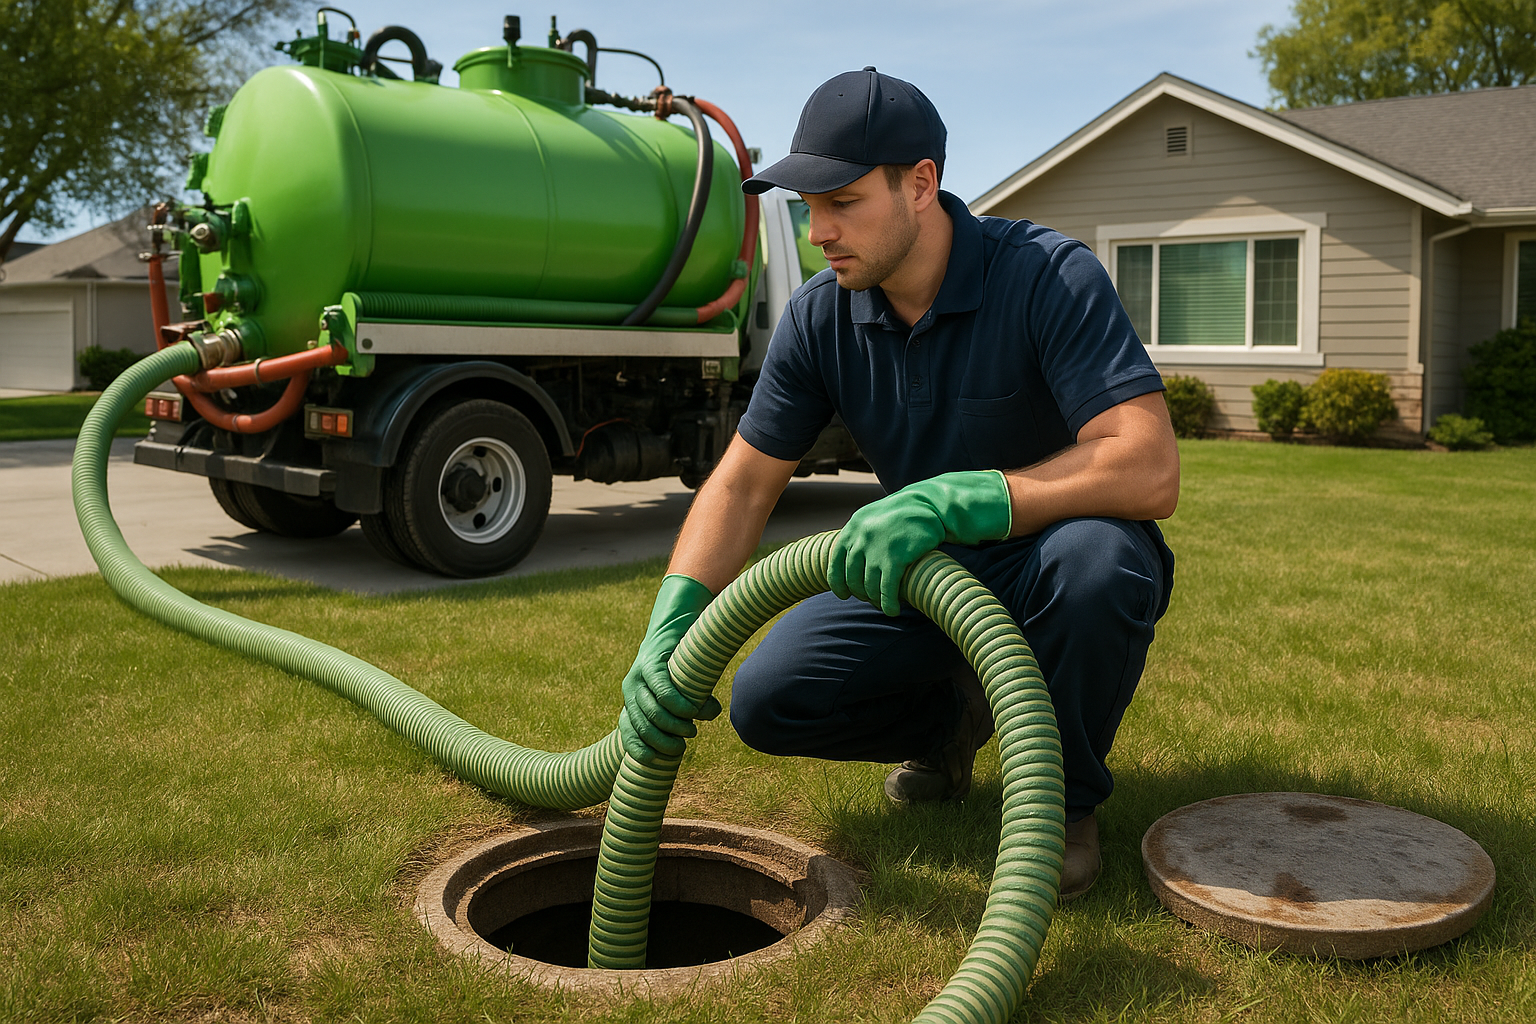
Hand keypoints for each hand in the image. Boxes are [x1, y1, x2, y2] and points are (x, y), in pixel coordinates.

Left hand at [619, 574, 718, 760]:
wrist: (680, 619)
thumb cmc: (685, 660)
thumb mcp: (685, 688)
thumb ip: (692, 706)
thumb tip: (709, 716)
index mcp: (633, 699)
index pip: (628, 732)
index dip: (640, 750)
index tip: (658, 761)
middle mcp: (630, 689)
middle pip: (641, 726)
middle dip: (662, 742)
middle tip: (683, 745)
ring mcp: (637, 675)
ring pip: (650, 712)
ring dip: (673, 726)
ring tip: (691, 728)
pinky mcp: (650, 662)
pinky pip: (661, 690)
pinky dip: (677, 705)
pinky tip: (692, 711)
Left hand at [828, 470, 1011, 615]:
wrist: (930, 505)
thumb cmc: (902, 514)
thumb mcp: (872, 518)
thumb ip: (858, 536)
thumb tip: (846, 561)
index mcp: (852, 528)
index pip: (835, 564)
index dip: (838, 584)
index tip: (844, 595)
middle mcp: (860, 539)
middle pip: (852, 579)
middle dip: (861, 594)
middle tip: (871, 599)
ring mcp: (876, 549)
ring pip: (869, 587)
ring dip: (876, 601)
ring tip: (884, 605)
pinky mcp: (895, 558)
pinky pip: (886, 589)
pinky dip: (888, 603)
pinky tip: (893, 610)